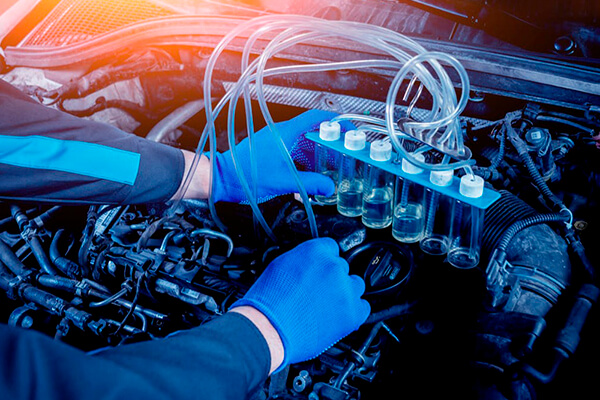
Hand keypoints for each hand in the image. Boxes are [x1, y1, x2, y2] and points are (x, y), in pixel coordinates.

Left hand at [211, 109, 353, 202]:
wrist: (223, 179)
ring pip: (304, 144)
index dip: (337, 122)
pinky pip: (294, 153)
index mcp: (285, 133)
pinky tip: (309, 178)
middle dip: (330, 144)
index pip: (317, 118)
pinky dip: (305, 163)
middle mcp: (281, 134)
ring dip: (317, 156)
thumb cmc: (246, 175)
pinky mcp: (271, 152)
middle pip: (313, 132)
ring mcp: (276, 142)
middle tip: (343, 154)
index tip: (349, 130)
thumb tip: (329, 187)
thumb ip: (310, 184)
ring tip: (329, 170)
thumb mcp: (284, 181)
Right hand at [230, 237, 370, 370]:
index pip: (331, 248)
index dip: (323, 262)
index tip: (320, 271)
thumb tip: (310, 264)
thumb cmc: (267, 302)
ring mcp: (344, 290)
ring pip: (355, 286)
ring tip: (325, 306)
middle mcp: (333, 267)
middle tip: (317, 293)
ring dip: (344, 293)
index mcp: (315, 252)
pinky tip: (336, 316)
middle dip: (331, 279)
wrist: (267, 329)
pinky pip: (363, 307)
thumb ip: (302, 260)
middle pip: (342, 268)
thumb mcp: (279, 266)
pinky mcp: (352, 312)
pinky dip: (353, 311)